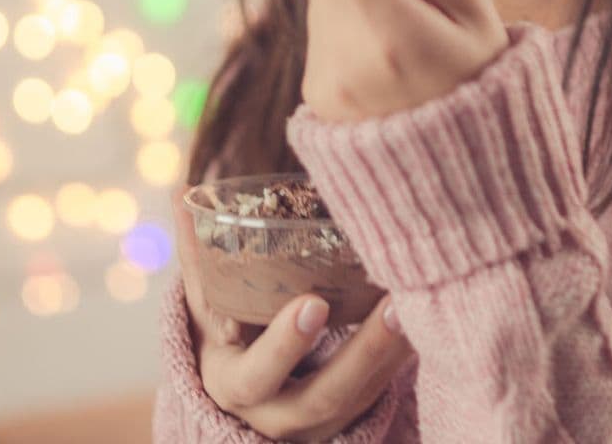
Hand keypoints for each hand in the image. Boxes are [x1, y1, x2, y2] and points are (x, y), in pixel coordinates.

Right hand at [172, 188, 412, 439]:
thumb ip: (198, 255)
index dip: (284, 345)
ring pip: (361, 399)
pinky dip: (403, 361)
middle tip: (393, 307)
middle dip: (361, 355)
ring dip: (394, 355)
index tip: (314, 303)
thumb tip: (184, 191)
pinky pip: (380, 396)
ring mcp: (317, 425)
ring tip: (422, 306)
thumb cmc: (226, 337)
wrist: (243, 397)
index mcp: (232, 383)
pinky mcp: (349, 419)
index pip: (256, 373)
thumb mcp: (204, 306)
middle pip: (322, 396)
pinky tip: (427, 322)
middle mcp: (274, 415)